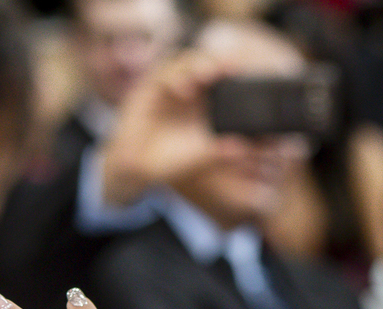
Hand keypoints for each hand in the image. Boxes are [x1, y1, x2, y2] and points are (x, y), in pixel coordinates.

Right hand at [101, 49, 258, 205]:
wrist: (136, 170)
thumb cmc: (168, 162)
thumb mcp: (197, 159)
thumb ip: (218, 152)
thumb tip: (241, 148)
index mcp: (203, 103)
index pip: (220, 80)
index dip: (232, 75)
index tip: (246, 77)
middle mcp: (187, 90)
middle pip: (204, 65)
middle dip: (217, 63)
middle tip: (231, 67)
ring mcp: (167, 88)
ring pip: (184, 64)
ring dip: (197, 65)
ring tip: (209, 74)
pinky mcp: (147, 90)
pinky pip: (161, 76)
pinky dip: (173, 78)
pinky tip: (183, 88)